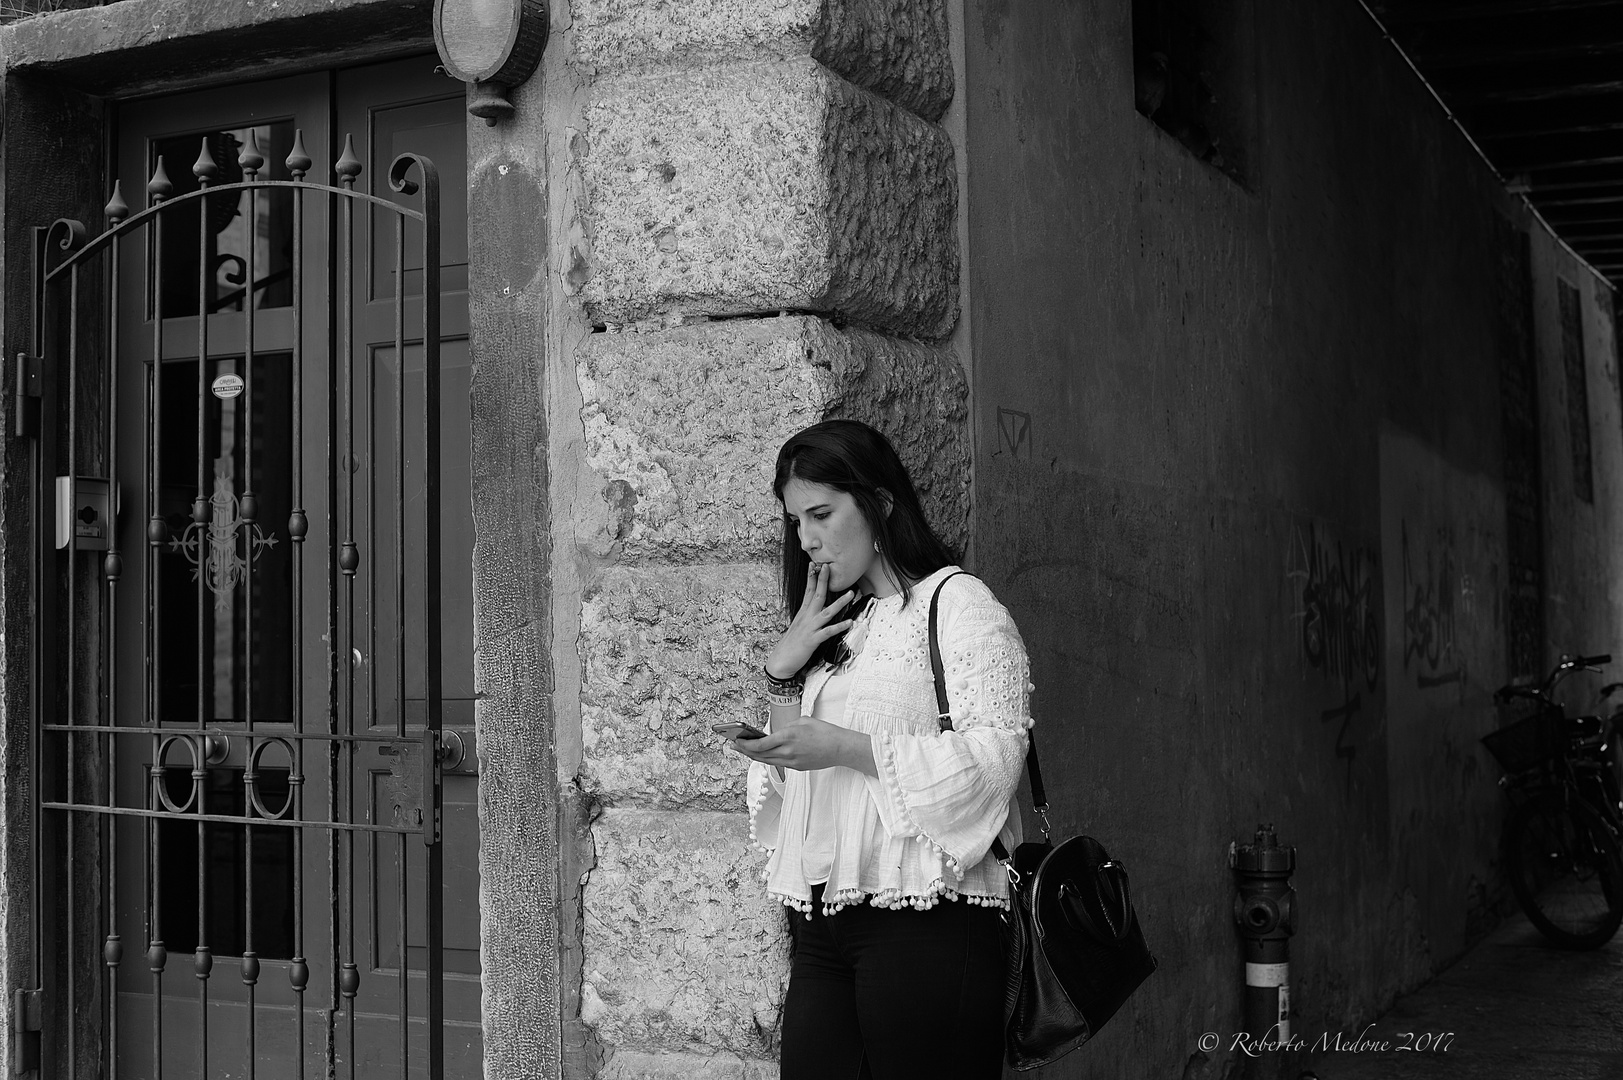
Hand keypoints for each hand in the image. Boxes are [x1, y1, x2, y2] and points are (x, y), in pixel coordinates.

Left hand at [729, 717, 875, 776]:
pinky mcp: (797, 768)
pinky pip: (778, 764)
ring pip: (767, 761)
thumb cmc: (824, 731)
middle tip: (734, 745)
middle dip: (745, 751)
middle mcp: (788, 751)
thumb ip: (786, 727)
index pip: (760, 744)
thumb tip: (775, 733)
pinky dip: (767, 759)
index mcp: (789, 736)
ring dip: (754, 756)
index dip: (746, 744)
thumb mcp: (803, 721)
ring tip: (745, 750)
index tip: (737, 740)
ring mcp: (792, 762)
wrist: (840, 748)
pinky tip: (762, 754)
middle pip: (760, 755)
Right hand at [764, 562, 855, 679]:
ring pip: (827, 612)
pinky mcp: (812, 640)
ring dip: (839, 602)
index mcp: (803, 613)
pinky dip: (838, 626)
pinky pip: (828, 632)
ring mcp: (810, 628)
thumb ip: (807, 616)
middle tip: (828, 566)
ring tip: (851, 593)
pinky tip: (849, 622)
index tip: (814, 564)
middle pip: (817, 595)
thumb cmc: (791, 644)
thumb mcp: (798, 626)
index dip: (812, 577)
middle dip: (823, 580)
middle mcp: (806, 618)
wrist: (781, 661)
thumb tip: (813, 609)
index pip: (808, 591)